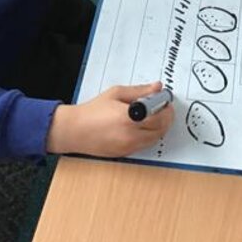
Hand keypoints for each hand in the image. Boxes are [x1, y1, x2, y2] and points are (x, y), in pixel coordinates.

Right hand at [45, 82, 175, 156]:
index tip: (165, 101)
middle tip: (164, 108)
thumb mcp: (116, 93)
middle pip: (161, 129)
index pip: (160, 116)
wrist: (75, 130)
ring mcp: (129, 147)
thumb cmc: (92, 111)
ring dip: (159, 128)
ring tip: (153, 116)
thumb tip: (156, 87)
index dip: (166, 108)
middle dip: (166, 118)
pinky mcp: (126, 153)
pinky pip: (145, 145)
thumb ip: (139, 91)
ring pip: (155, 139)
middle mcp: (131, 135)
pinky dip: (149, 136)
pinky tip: (142, 126)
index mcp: (130, 118)